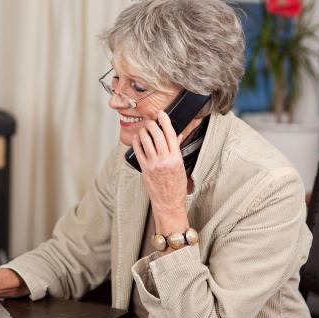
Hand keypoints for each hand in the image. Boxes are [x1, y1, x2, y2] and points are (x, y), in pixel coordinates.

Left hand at [131, 110, 188, 233]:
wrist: (169, 203)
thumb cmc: (177, 186)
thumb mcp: (181, 166)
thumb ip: (177, 150)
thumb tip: (176, 136)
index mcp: (176, 158)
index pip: (170, 134)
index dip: (165, 121)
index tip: (161, 114)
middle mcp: (164, 160)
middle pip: (157, 135)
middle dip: (153, 124)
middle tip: (151, 121)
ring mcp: (153, 164)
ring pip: (146, 141)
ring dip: (144, 131)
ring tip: (144, 128)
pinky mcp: (144, 169)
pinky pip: (138, 151)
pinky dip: (137, 142)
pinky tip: (137, 138)